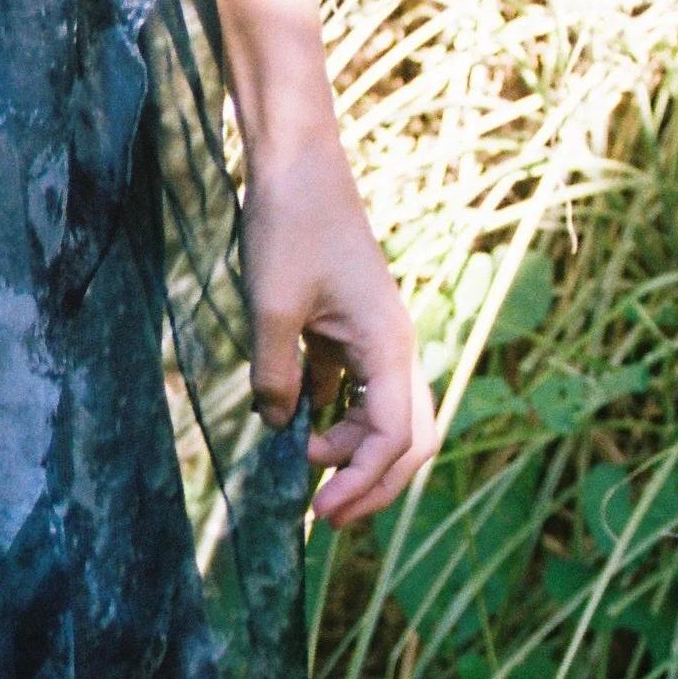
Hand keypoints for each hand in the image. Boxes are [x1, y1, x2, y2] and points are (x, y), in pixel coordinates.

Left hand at [243, 137, 436, 526]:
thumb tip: (279, 425)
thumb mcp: (271, 307)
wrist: (296, 164)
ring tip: (302, 462)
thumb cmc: (288, 225)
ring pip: (384, 416)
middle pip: (407, 438)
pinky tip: (296, 425)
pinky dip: (336, 416)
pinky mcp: (352, 328)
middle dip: (372, 482)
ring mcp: (376, 337)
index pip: (395, 437)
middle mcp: (395, 345)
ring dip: (352, 450)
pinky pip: (357, 389)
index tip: (319, 511)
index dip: (362, 483)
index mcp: (389, 343)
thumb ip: (276, 375)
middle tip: (324, 514)